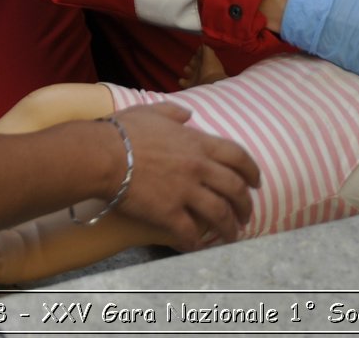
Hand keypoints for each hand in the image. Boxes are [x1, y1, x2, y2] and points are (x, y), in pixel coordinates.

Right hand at [109, 102, 260, 251]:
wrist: (102, 155)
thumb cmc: (123, 131)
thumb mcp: (152, 112)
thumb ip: (174, 113)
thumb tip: (188, 114)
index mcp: (197, 143)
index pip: (238, 156)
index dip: (252, 171)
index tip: (256, 182)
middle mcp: (198, 168)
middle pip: (235, 189)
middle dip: (246, 205)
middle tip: (247, 215)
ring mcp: (185, 192)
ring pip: (220, 214)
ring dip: (230, 228)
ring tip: (231, 236)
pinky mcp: (169, 213)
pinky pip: (190, 233)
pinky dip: (196, 243)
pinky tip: (196, 247)